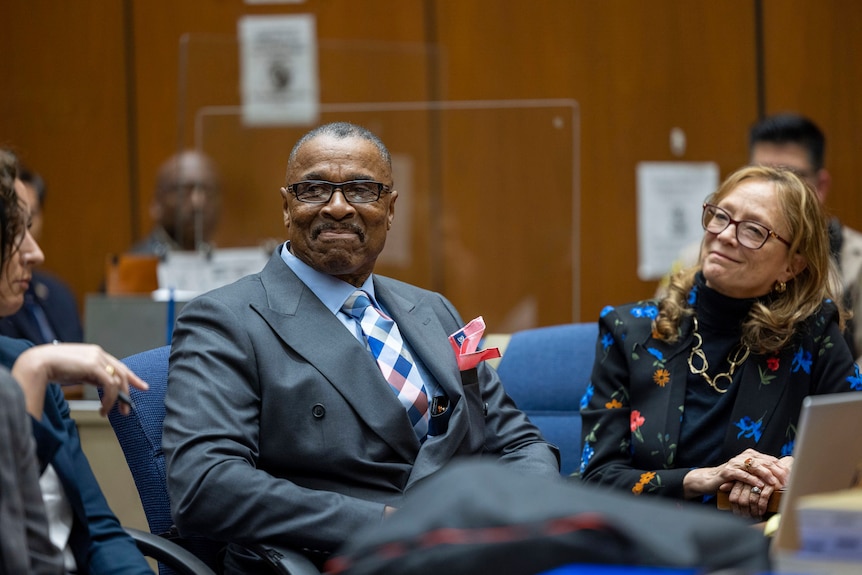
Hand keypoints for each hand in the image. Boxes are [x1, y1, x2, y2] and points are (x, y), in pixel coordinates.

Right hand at [12, 343, 148, 417]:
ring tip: (110, 413)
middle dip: (128, 392)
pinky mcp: (94, 365)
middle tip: (126, 409)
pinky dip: (110, 399)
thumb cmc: (51, 368)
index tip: (141, 386)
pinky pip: (110, 384)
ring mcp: (97, 358)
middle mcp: (98, 353)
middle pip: (122, 373)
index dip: (131, 377)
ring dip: (117, 399)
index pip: (118, 365)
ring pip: (118, 380)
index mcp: (94, 353)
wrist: (37, 363)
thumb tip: (102, 387)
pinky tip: (103, 409)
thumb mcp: (76, 372)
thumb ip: (90, 376)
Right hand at [719, 451, 791, 517]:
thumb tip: (783, 479)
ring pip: (755, 466)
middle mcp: (743, 456)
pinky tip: (759, 485)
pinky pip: (742, 474)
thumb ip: (762, 473)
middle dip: (777, 473)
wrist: (711, 479)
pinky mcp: (728, 471)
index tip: (790, 480)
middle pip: (765, 462)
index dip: (782, 470)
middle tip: (785, 483)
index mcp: (751, 455)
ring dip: (766, 475)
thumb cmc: (733, 479)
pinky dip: (752, 480)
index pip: (771, 460)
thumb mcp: (749, 474)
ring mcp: (735, 463)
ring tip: (774, 483)